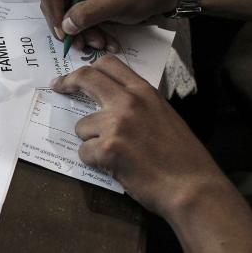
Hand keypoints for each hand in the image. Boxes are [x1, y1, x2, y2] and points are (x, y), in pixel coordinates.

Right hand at [37, 0, 180, 49]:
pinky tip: (104, 41)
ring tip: (100, 44)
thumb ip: (88, 13)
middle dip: (68, 25)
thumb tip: (65, 27)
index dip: (54, 13)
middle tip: (81, 43)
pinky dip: (89, 31)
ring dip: (80, 32)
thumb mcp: (116, 2)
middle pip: (54, 3)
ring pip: (66, 14)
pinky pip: (78, 19)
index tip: (64, 33)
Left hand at [49, 55, 227, 217]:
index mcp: (144, 92)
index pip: (108, 64)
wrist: (193, 188)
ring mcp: (116, 124)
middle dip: (67, 82)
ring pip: (81, 126)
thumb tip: (109, 102)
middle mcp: (128, 101)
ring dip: (90, 141)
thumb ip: (137, 104)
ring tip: (114, 154)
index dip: (86, 68)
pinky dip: (94, 161)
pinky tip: (115, 167)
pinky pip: (84, 152)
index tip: (74, 76)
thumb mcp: (163, 116)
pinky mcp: (107, 148)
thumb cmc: (182, 157)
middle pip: (86, 78)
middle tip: (58, 88)